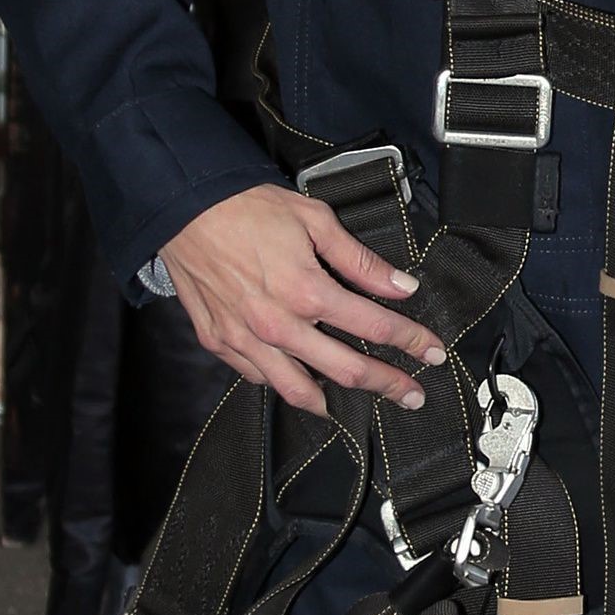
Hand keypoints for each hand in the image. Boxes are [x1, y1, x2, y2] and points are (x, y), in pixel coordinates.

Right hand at [155, 184, 444, 418]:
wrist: (184, 208)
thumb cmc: (245, 208)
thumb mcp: (314, 220)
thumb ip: (359, 260)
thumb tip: (400, 285)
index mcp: (307, 291)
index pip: (375, 327)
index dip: (411, 341)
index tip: (430, 352)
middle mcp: (279, 324)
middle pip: (346, 371)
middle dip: (387, 385)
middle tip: (411, 395)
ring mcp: (247, 340)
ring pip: (299, 390)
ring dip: (333, 402)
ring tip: (352, 406)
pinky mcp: (220, 344)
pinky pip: (259, 378)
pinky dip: (283, 385)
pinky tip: (299, 381)